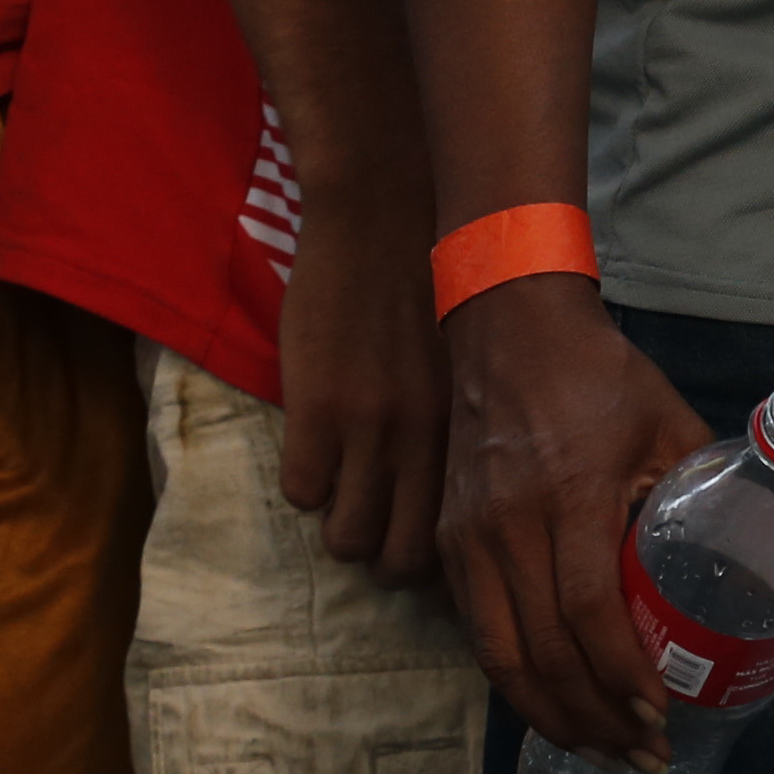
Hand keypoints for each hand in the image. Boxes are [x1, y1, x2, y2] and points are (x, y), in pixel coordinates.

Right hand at [275, 174, 448, 584]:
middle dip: (384, 559)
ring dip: (340, 524)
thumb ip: (463, 422)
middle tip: (375, 529)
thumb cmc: (435, 280)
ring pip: (346, 537)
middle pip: (401, 560)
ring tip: (342, 493)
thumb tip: (470, 486)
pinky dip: (305, 483)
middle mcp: (427, 440)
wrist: (387, 212)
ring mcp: (369, 429)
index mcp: (470, 428)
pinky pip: (302, 491)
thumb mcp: (469, 360)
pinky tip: (315, 449)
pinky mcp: (316, 409)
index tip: (428, 545)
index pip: (461, 536)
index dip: (441, 557)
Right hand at [436, 275, 705, 766]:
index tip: (659, 713)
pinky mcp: (447, 546)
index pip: (587, 610)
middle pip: (541, 652)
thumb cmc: (599, 376)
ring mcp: (468, 540)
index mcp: (568, 495)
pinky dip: (516, 682)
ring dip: (551, 716)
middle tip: (641, 755)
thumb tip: (753, 544)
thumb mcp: (666, 419)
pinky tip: (555, 705)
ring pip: (499, 657)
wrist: (507, 332)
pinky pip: (479, 633)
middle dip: (594, 718)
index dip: (622, 673)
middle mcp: (507, 526)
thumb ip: (704, 484)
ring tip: (599, 751)